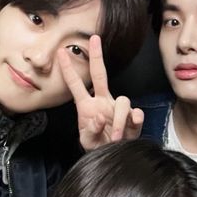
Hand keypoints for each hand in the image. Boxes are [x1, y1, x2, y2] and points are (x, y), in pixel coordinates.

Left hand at [59, 35, 144, 150]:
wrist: (114, 158)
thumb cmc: (98, 146)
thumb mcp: (88, 142)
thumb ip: (90, 130)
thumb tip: (98, 117)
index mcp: (87, 106)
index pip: (76, 84)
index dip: (68, 69)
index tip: (60, 52)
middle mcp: (103, 102)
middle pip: (100, 74)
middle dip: (97, 56)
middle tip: (96, 39)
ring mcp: (118, 109)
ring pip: (123, 100)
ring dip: (118, 119)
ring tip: (114, 136)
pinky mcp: (133, 118)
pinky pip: (136, 113)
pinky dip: (134, 120)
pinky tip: (131, 127)